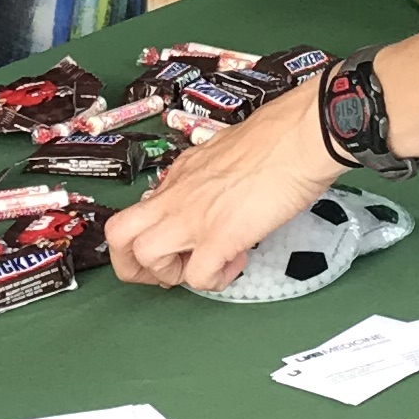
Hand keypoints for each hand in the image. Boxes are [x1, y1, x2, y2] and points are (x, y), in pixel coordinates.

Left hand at [107, 80, 340, 289]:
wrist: (300, 138)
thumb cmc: (275, 140)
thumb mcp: (222, 153)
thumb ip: (205, 177)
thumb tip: (207, 193)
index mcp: (178, 176)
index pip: (136, 212)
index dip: (148, 237)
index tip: (176, 243)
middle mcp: (176, 196)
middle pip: (118, 236)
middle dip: (134, 265)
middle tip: (170, 270)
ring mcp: (193, 218)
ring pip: (145, 257)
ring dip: (173, 274)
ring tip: (206, 265)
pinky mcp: (219, 237)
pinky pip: (198, 278)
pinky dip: (215, 281)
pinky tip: (236, 261)